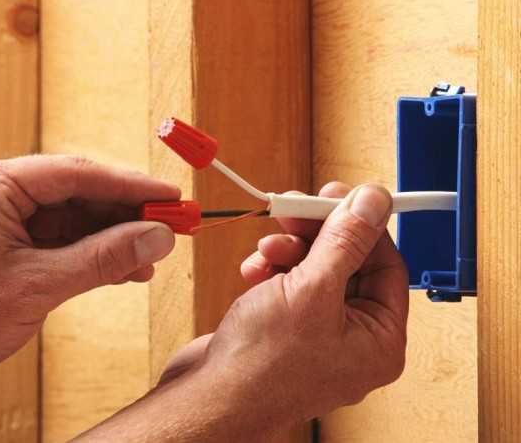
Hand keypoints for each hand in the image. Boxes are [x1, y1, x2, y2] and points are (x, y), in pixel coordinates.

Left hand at [0, 155, 178, 391]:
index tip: (169, 195)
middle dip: (125, 215)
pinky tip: (125, 265)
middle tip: (170, 225)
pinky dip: (92, 252)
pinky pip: (59, 236)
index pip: (76, 174)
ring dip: (113, 237)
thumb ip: (104, 257)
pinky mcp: (5, 236)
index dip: (130, 185)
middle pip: (77, 193)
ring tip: (151, 254)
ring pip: (73, 217)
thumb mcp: (39, 286)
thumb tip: (157, 238)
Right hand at [82, 182, 407, 441]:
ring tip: (267, 250)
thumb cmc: (262, 366)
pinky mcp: (286, 331)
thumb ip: (346, 241)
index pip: (386, 266)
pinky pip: (290, 288)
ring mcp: (317, 335)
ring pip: (314, 272)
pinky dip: (272, 272)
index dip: (363, 227)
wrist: (208, 398)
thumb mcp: (312, 289)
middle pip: (347, 265)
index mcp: (378, 339)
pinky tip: (255, 271)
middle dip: (316, 236)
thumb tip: (374, 202)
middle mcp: (353, 339)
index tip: (339, 197)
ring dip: (289, 252)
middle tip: (296, 208)